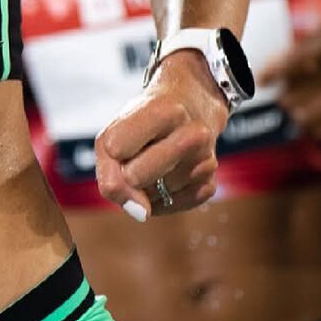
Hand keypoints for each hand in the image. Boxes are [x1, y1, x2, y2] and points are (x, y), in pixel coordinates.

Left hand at [95, 50, 226, 220]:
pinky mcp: (210, 184)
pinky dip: (161, 198)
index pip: (115, 147)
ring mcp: (206, 160)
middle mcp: (193, 134)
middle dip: (127, 173)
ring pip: (151, 196)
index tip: (124, 139)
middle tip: (138, 154)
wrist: (190, 107)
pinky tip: (168, 175)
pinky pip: (169, 206)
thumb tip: (141, 213)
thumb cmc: (144, 122)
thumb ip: (110, 174)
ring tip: (156, 159)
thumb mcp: (116, 130)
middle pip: (134, 177)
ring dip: (146, 186)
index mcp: (166, 110)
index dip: (111, 151)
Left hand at [259, 21, 320, 139]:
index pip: (306, 47)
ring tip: (296, 118)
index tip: (262, 78)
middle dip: (299, 89)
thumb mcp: (319, 61)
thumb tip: (262, 79)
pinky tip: (318, 131)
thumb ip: (293, 67)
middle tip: (281, 103)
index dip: (283, 64)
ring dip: (315, 108)